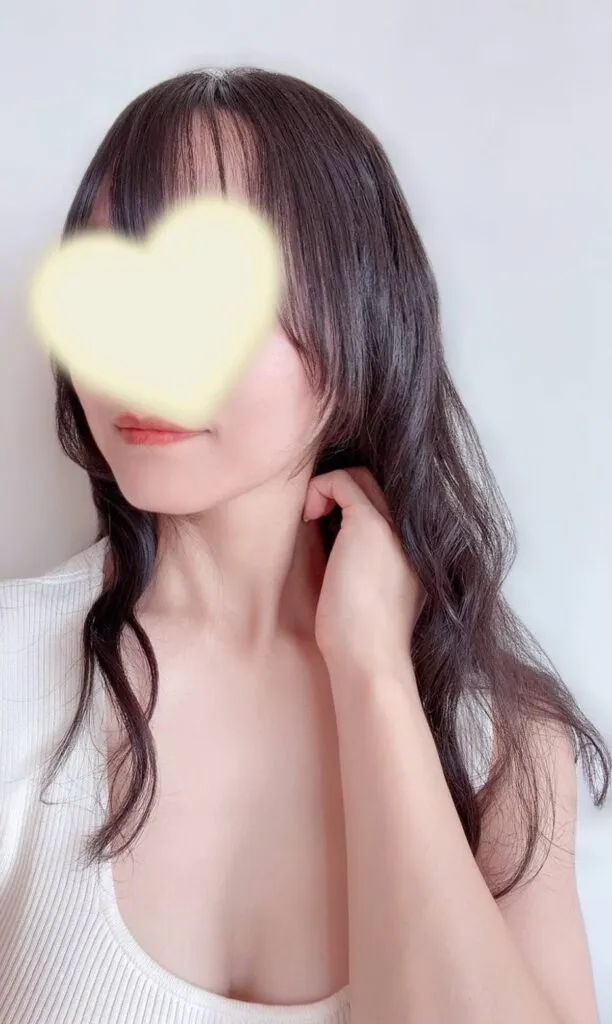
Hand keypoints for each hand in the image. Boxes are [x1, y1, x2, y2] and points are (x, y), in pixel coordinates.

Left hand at [303, 467, 425, 680]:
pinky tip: (309, 517)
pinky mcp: (369, 524)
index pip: (386, 504)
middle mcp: (409, 533)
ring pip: (360, 477)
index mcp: (414, 551)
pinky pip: (342, 480)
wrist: (370, 659)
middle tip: (316, 516)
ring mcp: (393, 526)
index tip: (326, 523)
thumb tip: (338, 550)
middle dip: (341, 492)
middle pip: (375, 485)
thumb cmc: (362, 640)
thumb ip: (369, 566)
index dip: (352, 504)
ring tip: (312, 518)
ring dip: (329, 489)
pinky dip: (320, 489)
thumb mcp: (373, 595)